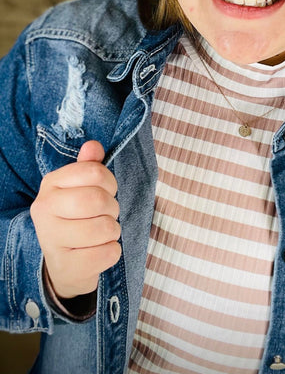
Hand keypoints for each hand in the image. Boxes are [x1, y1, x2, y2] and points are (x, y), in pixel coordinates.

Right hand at [30, 141, 120, 298]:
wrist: (64, 264)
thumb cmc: (77, 218)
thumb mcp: (80, 188)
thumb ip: (89, 165)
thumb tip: (93, 146)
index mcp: (51, 184)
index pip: (94, 171)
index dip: (110, 182)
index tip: (106, 191)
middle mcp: (44, 209)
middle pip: (98, 199)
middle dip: (112, 207)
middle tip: (106, 214)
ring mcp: (51, 239)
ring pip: (105, 228)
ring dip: (112, 231)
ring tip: (100, 233)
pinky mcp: (65, 266)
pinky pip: (107, 253)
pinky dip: (112, 251)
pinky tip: (98, 251)